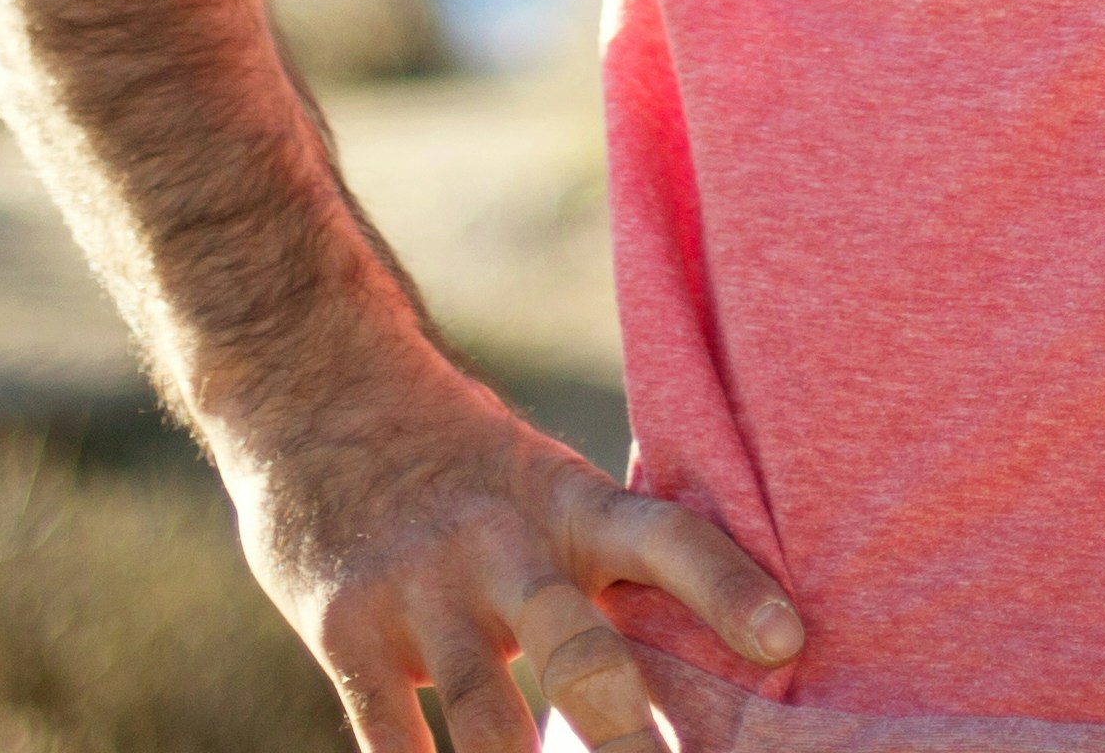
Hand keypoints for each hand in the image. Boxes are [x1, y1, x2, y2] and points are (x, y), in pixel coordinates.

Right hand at [227, 371, 803, 752]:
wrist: (316, 388)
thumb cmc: (464, 459)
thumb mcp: (548, 478)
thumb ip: (613, 555)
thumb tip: (733, 631)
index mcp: (569, 504)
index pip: (665, 538)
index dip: (727, 587)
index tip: (788, 640)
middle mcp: (502, 546)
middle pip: (578, 651)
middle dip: (627, 732)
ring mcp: (420, 592)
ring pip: (484, 718)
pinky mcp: (346, 633)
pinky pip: (390, 740)